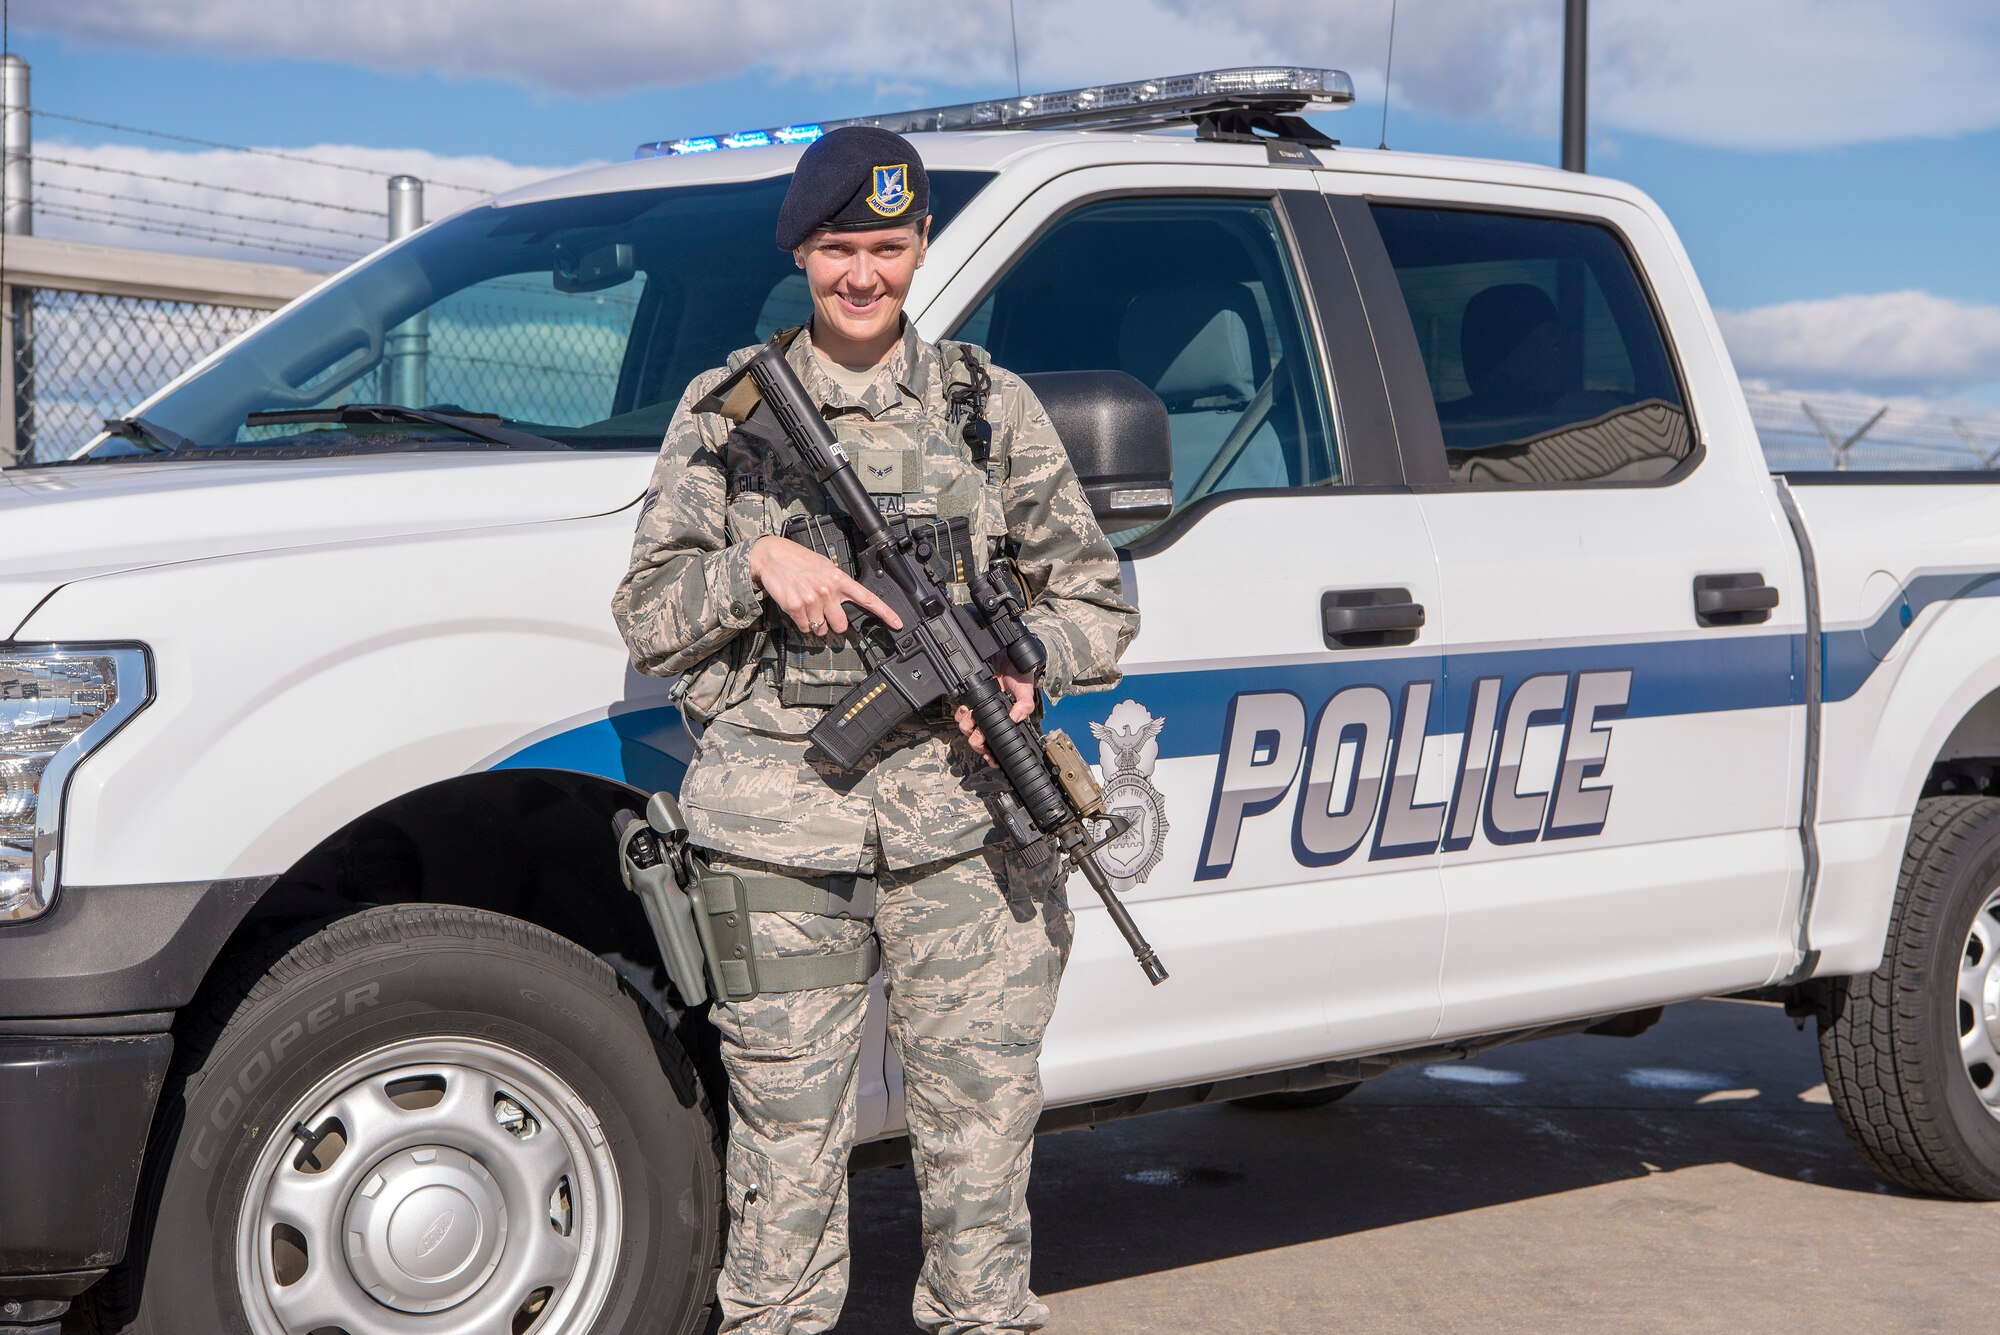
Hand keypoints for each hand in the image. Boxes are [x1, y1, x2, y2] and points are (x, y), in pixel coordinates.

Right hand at [750, 535, 902, 637]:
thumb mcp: (823, 567)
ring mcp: (812, 600)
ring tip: (808, 606)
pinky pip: (806, 628)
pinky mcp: (796, 608)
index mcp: (838, 579)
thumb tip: (845, 601)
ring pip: (822, 629)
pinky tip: (798, 607)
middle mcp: (828, 590)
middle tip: (824, 612)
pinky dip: (802, 623)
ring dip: (816, 623)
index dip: (885, 613)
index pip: (867, 598)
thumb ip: (837, 584)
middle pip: (842, 625)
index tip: (897, 623)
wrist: (772, 556)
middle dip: (834, 623)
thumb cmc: (798, 560)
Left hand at [955, 663, 1037, 764]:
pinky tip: (966, 710)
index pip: (998, 743)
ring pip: (968, 729)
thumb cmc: (1019, 675)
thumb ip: (1024, 705)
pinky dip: (961, 714)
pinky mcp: (970, 699)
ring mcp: (980, 710)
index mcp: (1006, 720)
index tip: (990, 758)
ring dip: (968, 728)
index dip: (992, 754)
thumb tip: (1015, 718)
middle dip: (978, 743)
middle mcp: (992, 718)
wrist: (1007, 656)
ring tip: (972, 723)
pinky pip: (961, 712)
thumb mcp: (1026, 691)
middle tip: (980, 739)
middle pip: (980, 739)